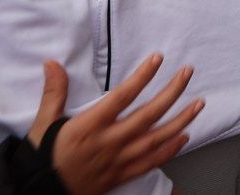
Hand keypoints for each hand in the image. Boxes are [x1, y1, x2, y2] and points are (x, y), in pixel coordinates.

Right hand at [26, 54, 203, 194]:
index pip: (123, 96)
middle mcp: (109, 142)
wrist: (40, 193)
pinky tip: (185, 136)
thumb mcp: (43, 123)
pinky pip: (151, 162)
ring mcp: (118, 160)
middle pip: (148, 114)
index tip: (158, 59)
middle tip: (187, 72)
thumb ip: (54, 92)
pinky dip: (170, 150)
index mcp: (90, 125)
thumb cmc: (44, 157)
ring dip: (181, 119)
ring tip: (199, 102)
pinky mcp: (121, 175)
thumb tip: (52, 63)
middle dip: (172, 92)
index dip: (142, 76)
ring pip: (156, 138)